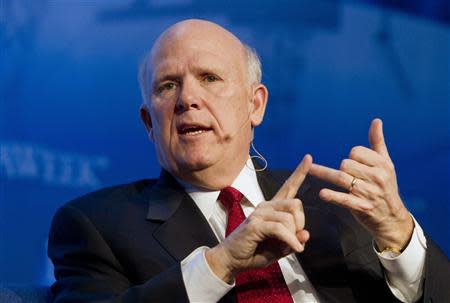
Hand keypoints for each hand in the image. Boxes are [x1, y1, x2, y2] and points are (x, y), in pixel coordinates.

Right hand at [206, 154, 311, 282]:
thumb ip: (293, 240)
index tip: (309, 157)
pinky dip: (290, 240)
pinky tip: (294, 249)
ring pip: (289, 217)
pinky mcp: (254, 224)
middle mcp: (266, 206)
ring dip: (293, 236)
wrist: (232, 260)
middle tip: (295, 239)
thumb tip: (306, 234)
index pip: (288, 186)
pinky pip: (280, 228)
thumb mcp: (279, 248)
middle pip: (295, 204)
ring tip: (288, 246)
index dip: (299, 172)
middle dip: (300, 223)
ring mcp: (259, 213)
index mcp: (272, 208)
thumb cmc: (255, 252)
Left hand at [309, 118, 412, 251]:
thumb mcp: (386, 164)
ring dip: (324, 174)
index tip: (355, 164)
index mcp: (382, 165)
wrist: (392, 218)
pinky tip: (322, 193)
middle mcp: (377, 177)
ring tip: (310, 170)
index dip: (352, 156)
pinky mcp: (361, 207)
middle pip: (346, 164)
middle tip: (347, 176)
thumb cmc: (386, 187)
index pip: (356, 152)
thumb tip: (376, 121)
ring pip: (341, 178)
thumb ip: (378, 142)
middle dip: (342, 168)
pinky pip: (344, 199)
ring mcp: (368, 193)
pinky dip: (332, 196)